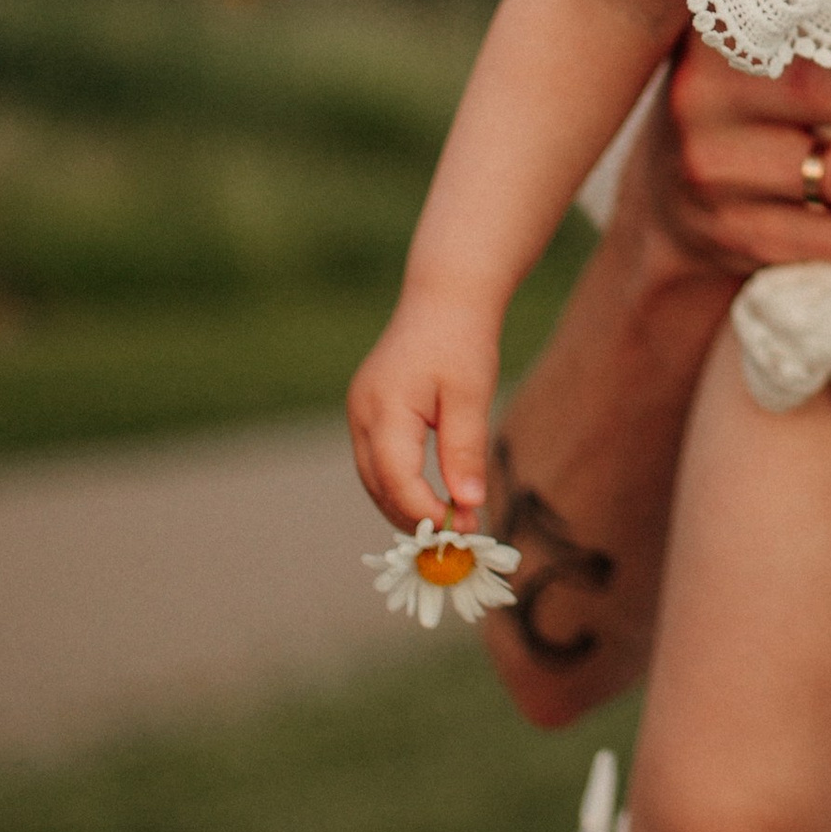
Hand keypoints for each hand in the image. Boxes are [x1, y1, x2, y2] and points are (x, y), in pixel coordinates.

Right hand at [347, 284, 503, 528]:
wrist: (444, 298)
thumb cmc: (461, 342)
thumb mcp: (471, 396)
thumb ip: (465, 451)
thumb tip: (468, 504)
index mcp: (384, 409)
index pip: (396, 479)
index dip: (426, 511)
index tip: (464, 528)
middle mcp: (361, 414)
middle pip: (378, 486)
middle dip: (415, 517)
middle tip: (460, 534)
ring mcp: (359, 412)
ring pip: (374, 478)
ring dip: (406, 505)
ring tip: (452, 520)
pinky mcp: (368, 412)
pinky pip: (377, 461)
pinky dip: (401, 484)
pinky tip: (433, 496)